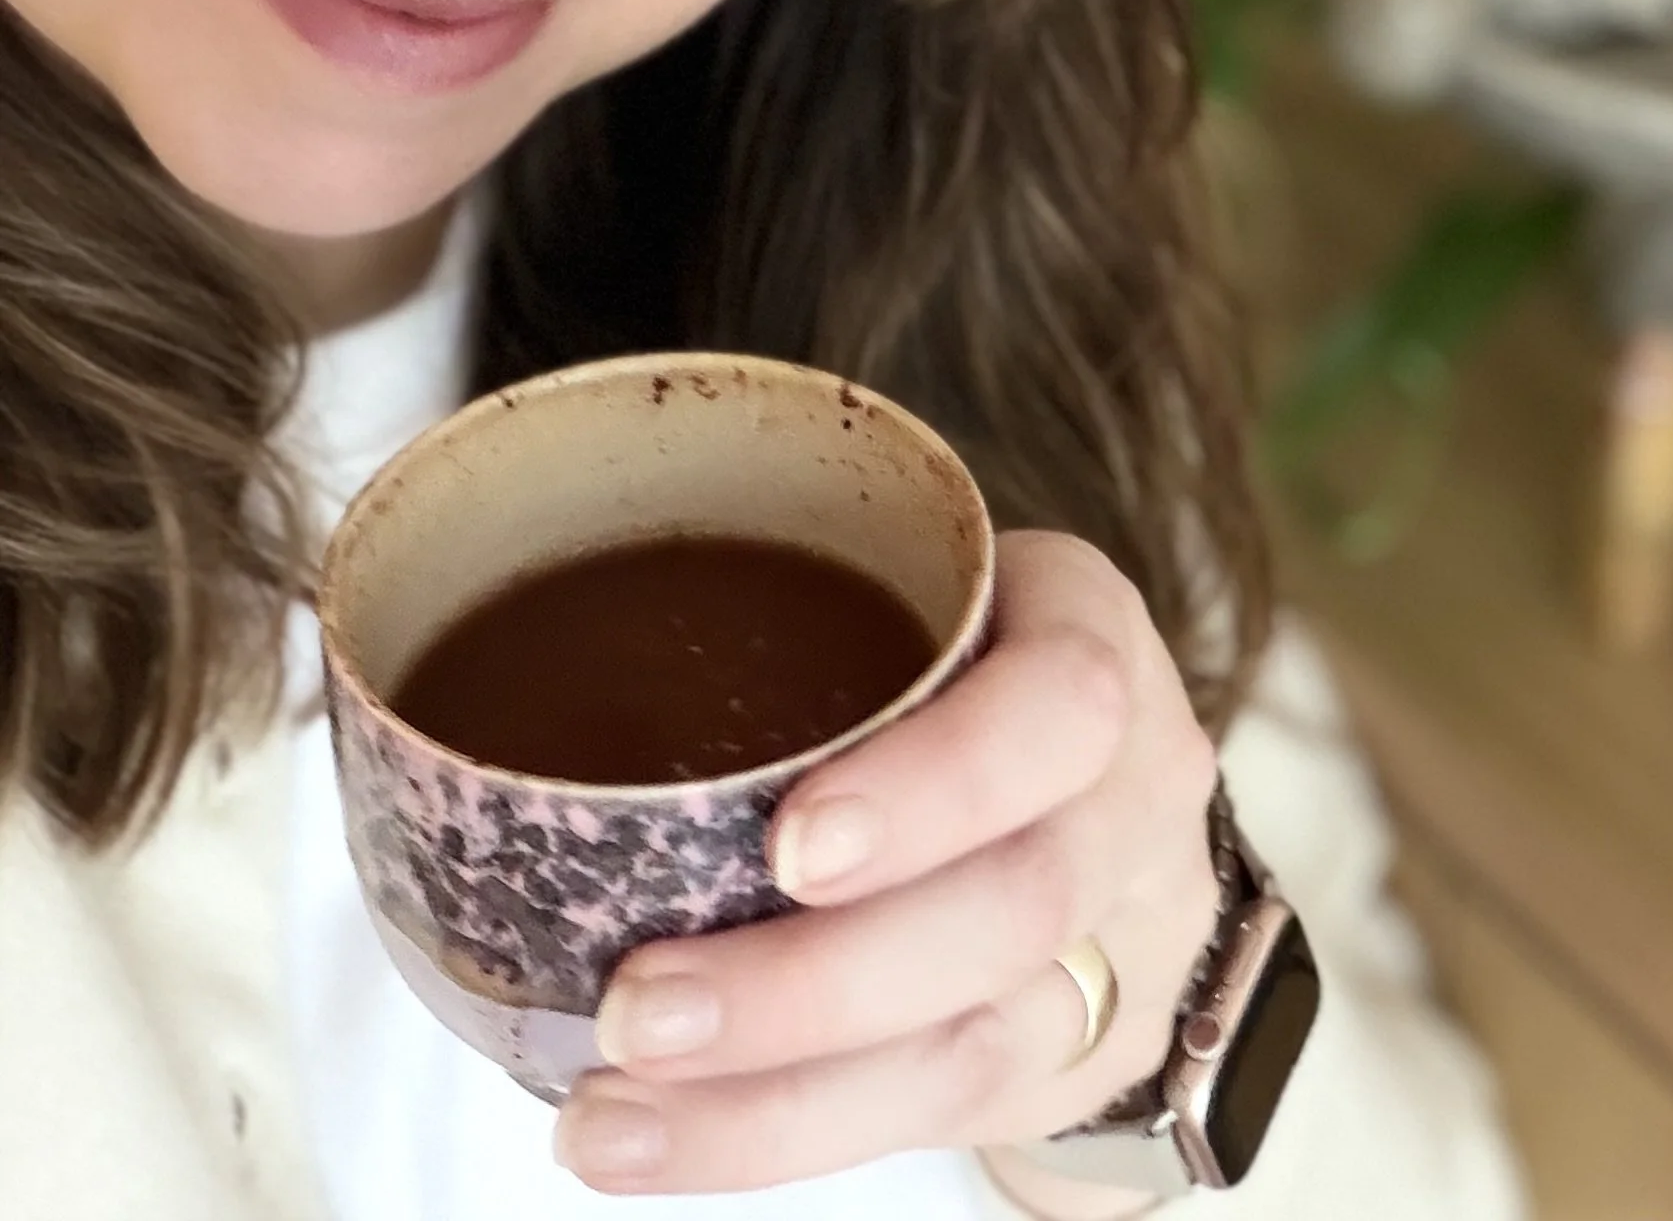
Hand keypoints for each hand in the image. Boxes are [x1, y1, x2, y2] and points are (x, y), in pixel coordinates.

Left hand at [552, 529, 1222, 1195]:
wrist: (1113, 798)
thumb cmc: (956, 662)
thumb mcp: (920, 586)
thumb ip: (786, 603)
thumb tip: (490, 641)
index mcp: (1089, 639)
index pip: (1061, 709)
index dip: (937, 786)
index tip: (789, 845)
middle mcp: (1126, 797)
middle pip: (1011, 907)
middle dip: (817, 981)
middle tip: (640, 1006)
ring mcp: (1113, 941)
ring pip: (969, 1044)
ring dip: (774, 1096)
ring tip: (606, 1107)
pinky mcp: (1063, 1061)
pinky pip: (931, 1118)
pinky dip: (778, 1139)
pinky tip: (650, 1141)